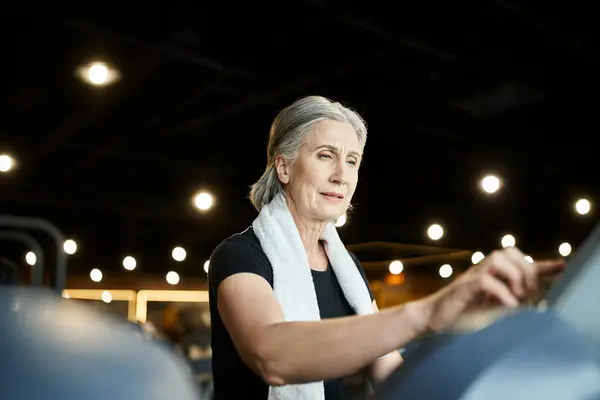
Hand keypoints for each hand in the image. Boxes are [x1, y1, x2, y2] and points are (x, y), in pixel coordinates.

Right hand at [420, 247, 564, 332]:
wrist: (431, 320)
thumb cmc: (461, 315)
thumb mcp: (492, 311)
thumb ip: (509, 302)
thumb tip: (532, 299)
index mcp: (492, 276)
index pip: (520, 263)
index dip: (543, 264)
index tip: (562, 266)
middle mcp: (482, 271)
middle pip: (509, 251)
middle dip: (525, 269)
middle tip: (526, 293)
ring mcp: (472, 277)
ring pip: (497, 258)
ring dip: (513, 276)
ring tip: (516, 297)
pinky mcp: (462, 287)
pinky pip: (485, 280)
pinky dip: (501, 292)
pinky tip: (506, 305)